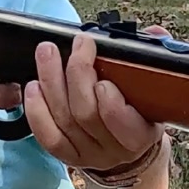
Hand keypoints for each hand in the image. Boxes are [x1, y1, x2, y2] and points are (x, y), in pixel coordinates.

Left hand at [25, 28, 167, 171]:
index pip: (125, 124)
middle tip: (78, 45)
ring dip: (51, 82)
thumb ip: (153, 59)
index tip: (104, 79)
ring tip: (48, 53)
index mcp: (142, 134)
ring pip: (64, 119)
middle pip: (87, 115)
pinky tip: (33, 87)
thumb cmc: (142, 110)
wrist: (130, 146)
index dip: (111, 104)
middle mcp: (114, 150)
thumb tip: (154, 32)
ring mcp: (88, 154)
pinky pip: (47, 136)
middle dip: (78, 75)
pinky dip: (37, 111)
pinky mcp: (67, 155)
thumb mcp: (155, 89)